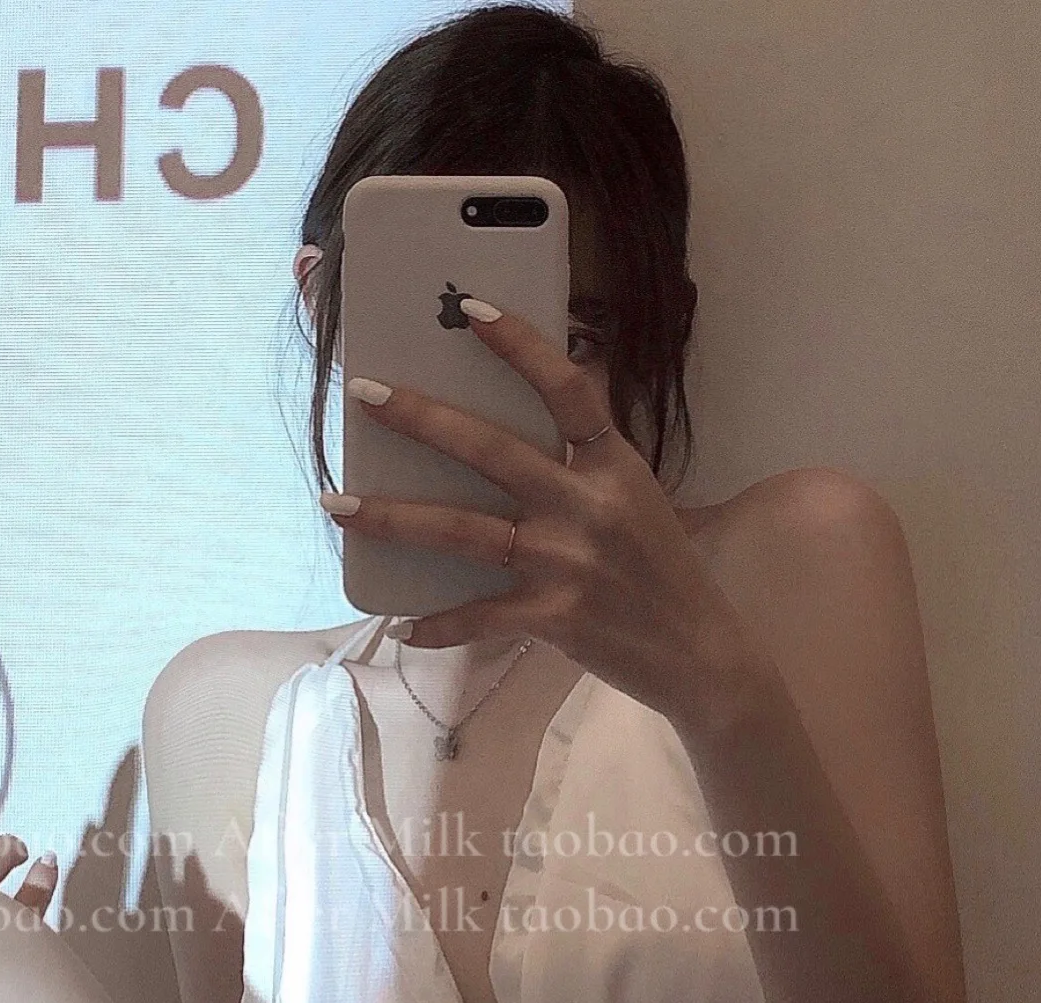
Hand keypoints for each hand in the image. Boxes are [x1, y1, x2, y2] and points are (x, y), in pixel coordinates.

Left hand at [321, 301, 765, 721]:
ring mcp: (567, 563)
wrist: (702, 654)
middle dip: (422, 419)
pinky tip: (403, 626)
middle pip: (491, 450)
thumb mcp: (635, 499)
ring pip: (463, 531)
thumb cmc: (662, 572)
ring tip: (338, 504)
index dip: (520, 345)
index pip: (566, 389)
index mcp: (614, 465)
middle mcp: (587, 506)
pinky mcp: (554, 618)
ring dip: (393, 516)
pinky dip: (440, 625)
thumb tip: (517, 425)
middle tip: (365, 393)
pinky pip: (481, 617)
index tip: (470, 309)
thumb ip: (585, 461)